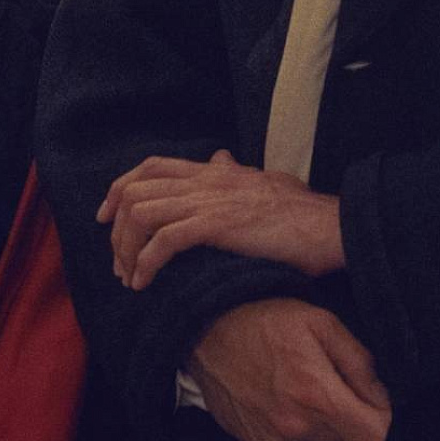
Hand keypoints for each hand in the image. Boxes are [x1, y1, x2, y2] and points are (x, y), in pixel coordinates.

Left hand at [97, 150, 344, 288]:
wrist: (332, 224)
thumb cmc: (302, 211)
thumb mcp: (262, 180)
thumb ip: (235, 172)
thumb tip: (221, 157)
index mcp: (213, 170)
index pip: (151, 166)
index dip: (121, 186)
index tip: (107, 214)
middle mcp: (204, 179)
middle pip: (136, 190)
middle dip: (116, 227)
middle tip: (115, 259)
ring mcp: (208, 200)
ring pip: (142, 213)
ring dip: (126, 248)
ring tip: (128, 277)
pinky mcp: (217, 226)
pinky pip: (164, 240)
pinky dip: (146, 261)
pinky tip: (144, 282)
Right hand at [187, 299, 390, 440]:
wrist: (203, 323)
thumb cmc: (262, 316)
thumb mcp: (318, 320)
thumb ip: (358, 359)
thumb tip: (379, 392)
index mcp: (316, 394)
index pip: (374, 435)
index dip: (377, 413)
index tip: (364, 392)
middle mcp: (295, 425)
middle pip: (345, 438)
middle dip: (344, 411)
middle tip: (322, 376)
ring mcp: (270, 439)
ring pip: (316, 440)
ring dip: (315, 419)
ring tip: (293, 382)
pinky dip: (288, 424)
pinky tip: (273, 394)